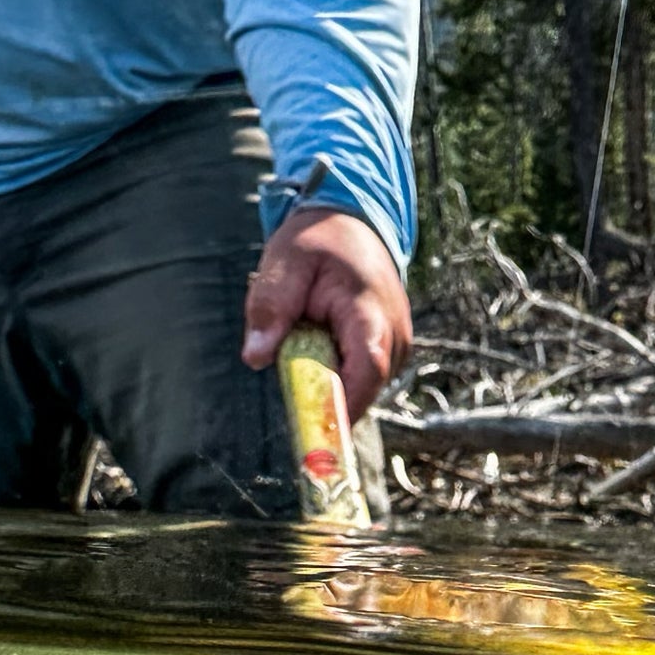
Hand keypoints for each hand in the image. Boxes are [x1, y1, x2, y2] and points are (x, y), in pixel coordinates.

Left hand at [242, 208, 411, 422]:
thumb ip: (270, 308)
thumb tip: (255, 358)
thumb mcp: (284, 263)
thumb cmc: (316, 242)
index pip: (367, 367)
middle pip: (365, 387)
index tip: (318, 430)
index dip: (344, 403)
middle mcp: (395, 332)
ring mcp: (399, 344)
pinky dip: (340, 374)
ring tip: (309, 344)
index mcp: (370, 308)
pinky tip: (322, 348)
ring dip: (333, 381)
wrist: (351, 224)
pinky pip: (364, 378)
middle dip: (329, 398)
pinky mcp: (393, 351)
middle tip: (294, 393)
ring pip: (364, 387)